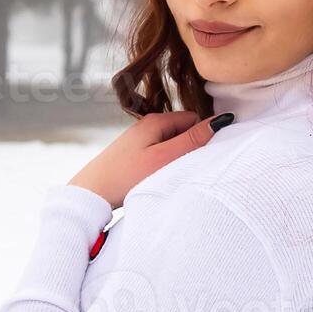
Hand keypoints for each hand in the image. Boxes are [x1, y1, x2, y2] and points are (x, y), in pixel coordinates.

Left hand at [68, 110, 233, 208]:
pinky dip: (162, 163)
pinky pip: (158, 152)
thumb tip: (220, 120)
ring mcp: (139, 138)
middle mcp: (146, 124)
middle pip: (182, 130)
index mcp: (156, 120)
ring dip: (175, 157)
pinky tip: (156, 178)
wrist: (91, 192)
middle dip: (188, 147)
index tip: (201, 155)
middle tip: (184, 168)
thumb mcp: (165, 158)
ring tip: (168, 175)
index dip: (201, 135)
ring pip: (170, 143)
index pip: (193, 118)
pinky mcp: (133, 153)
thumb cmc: (127, 176)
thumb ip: (192, 140)